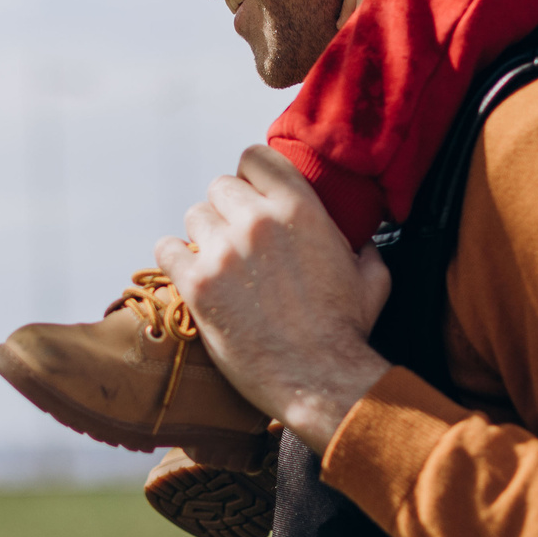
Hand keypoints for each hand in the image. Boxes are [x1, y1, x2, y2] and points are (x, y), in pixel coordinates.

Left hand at [155, 145, 392, 452]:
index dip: (252, 175)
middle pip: (220, 186)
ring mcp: (223, 252)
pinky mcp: (197, 285)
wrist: (319, 379)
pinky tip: (188, 271)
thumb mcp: (371, 279)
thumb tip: (362, 241)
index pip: (255, 157)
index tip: (253, 193)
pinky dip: (174, 257)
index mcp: (299, 209)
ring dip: (204, 234)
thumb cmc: (346, 332)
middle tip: (237, 236)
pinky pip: (166, 249)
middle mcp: (257, 222)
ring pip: (194, 215)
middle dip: (228, 208)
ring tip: (217, 259)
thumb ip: (362, 248)